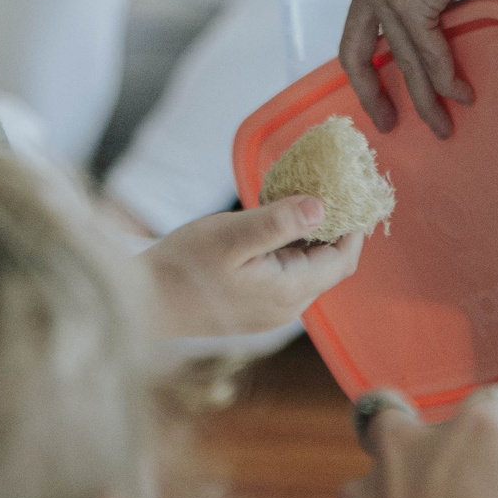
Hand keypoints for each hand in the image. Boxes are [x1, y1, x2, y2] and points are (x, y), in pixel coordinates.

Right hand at [144, 197, 362, 339]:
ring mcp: (270, 310)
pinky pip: (285, 273)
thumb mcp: (230, 235)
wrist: (142, 302)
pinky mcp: (254, 306)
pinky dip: (288, 247)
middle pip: (327, 265)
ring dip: (309, 236)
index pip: (342, 261)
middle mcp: (286, 308)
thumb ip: (278, 222)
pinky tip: (272, 223)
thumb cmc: (183, 267)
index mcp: (288, 292)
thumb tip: (322, 207)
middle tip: (329, 187)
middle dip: (333, 228)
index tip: (355, 193)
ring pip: (306, 268)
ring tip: (300, 197)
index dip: (354, 228)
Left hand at [343, 0, 497, 137]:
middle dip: (373, 97)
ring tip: (444, 125)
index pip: (353, 38)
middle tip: (392, 126)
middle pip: (358, 59)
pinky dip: (445, 76)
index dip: (362, 74)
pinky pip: (429, 51)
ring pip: (403, 62)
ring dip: (426, 98)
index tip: (379, 99)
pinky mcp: (411, 0)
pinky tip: (461, 93)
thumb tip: (446, 22)